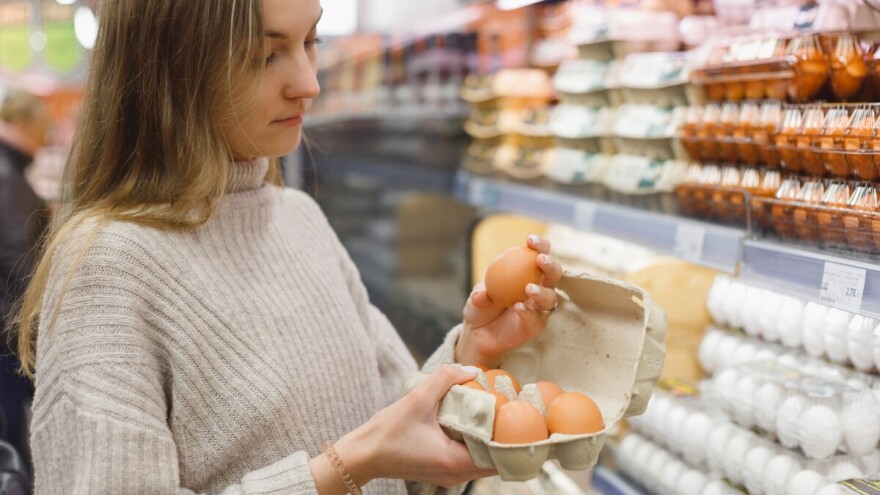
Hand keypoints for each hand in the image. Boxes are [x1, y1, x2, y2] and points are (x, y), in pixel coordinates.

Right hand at [317, 365, 495, 491]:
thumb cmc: (387, 432)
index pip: (498, 454)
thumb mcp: (417, 399)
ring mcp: (450, 476)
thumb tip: (470, 369)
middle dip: (503, 435)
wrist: (363, 455)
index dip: (511, 436)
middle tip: (509, 409)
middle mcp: (456, 475)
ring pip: (483, 460)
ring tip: (493, 414)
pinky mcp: (442, 471)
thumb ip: (445, 379)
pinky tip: (471, 423)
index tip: (517, 414)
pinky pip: (469, 459)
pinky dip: (475, 443)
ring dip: (489, 439)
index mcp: (455, 462)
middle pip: (495, 458)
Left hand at [455, 235, 562, 367]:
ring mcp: (539, 309)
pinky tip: (518, 307)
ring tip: (528, 288)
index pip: (540, 255)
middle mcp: (539, 289)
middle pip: (554, 275)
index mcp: (527, 274)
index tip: (530, 240)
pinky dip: (528, 312)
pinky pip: (536, 319)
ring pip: (550, 298)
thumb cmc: (480, 307)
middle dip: (551, 265)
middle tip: (540, 259)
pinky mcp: (536, 327)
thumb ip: (481, 295)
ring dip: (542, 292)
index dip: (540, 245)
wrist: (478, 334)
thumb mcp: (476, 298)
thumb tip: (482, 294)